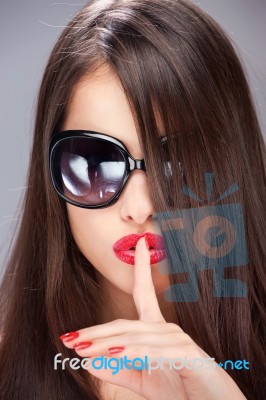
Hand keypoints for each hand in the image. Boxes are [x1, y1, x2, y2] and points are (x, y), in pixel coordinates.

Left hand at [60, 237, 246, 399]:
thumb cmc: (181, 390)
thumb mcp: (144, 380)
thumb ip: (120, 370)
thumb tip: (89, 361)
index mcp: (158, 330)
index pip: (145, 293)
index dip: (141, 267)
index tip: (139, 244)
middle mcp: (167, 329)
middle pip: (126, 324)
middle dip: (97, 331)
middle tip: (70, 338)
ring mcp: (178, 339)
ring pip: (135, 337)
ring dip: (106, 344)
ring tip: (82, 350)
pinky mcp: (188, 354)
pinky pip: (154, 351)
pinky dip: (133, 352)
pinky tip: (115, 353)